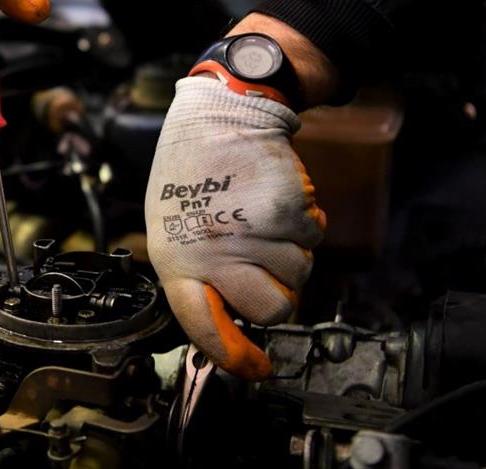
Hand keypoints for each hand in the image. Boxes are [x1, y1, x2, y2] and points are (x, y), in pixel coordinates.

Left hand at [144, 76, 325, 379]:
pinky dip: (305, 222)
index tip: (255, 368)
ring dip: (290, 252)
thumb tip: (230, 316)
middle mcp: (213, 252)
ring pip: (298, 273)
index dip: (232, 355)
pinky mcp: (286, 211)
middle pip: (272, 309)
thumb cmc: (193, 172)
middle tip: (265, 264)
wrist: (219, 116)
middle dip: (279, 293)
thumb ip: (196, 273)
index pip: (202, 325)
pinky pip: (314, 237)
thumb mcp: (172, 228)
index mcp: (176, 260)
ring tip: (260, 219)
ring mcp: (253, 233)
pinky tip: (275, 201)